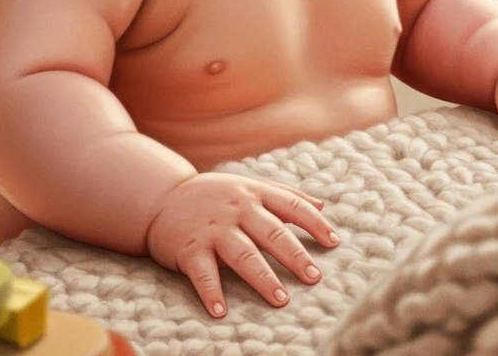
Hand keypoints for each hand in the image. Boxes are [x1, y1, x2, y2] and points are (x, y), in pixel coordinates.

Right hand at [145, 172, 338, 317]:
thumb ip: (285, 195)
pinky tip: (221, 311)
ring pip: (243, 254)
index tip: (333, 242)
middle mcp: (237, 209)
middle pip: (271, 232)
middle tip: (314, 277)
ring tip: (281, 300)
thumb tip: (323, 206)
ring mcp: (213, 229)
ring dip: (263, 278)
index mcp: (255, 194)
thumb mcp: (250, 187)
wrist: (164, 197)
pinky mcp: (190, 248)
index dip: (314, 223)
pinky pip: (203, 273)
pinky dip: (212, 292)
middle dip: (294, 255)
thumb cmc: (216, 196)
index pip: (291, 206)